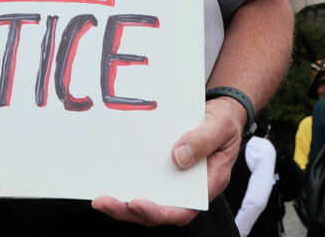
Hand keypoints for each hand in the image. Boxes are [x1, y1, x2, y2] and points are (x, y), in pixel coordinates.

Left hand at [91, 96, 243, 225]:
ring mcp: (174, 181)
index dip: (158, 212)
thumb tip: (178, 158)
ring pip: (149, 199)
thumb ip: (203, 140)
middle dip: (130, 211)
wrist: (222, 112)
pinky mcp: (163, 170)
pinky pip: (144, 182)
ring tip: (101, 200)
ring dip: (124, 203)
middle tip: (105, 203)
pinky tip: (109, 180)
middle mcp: (188, 188)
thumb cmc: (224, 122)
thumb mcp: (220, 126)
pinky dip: (127, 184)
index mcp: (208, 184)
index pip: (183, 210)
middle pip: (159, 211)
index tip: (136, 203)